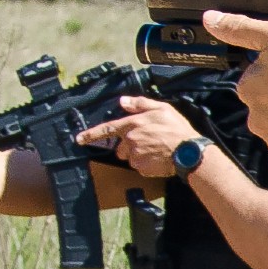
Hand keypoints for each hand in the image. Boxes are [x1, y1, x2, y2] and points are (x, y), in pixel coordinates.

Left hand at [77, 94, 202, 178]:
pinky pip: (140, 167)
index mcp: (132, 124)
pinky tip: (159, 159)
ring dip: (139, 155)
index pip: (106, 129)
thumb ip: (140, 104)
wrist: (189, 151)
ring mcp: (135, 155)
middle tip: (149, 142)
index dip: (91, 134)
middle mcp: (130, 140)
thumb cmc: (177, 129)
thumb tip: (123, 101)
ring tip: (156, 150)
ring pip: (130, 157)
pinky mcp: (142, 168)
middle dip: (129, 146)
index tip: (78, 139)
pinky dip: (147, 164)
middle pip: (120, 147)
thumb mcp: (161, 108)